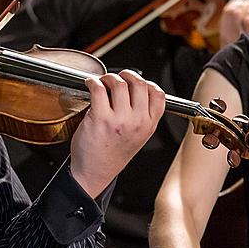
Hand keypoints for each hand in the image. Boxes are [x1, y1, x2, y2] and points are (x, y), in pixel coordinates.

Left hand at [69, 70, 164, 196]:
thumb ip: (141, 116)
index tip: (135, 81)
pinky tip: (90, 84)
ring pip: (119, 83)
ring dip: (108, 77)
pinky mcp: (100, 118)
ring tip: (101, 82)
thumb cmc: (111, 154)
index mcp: (149, 125)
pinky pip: (98, 89)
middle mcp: (137, 121)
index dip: (146, 82)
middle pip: (139, 83)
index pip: (158, 94)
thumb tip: (134, 90)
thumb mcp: (138, 137)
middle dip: (126, 75)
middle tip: (116, 77)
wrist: (94, 172)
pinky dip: (93, 81)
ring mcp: (119, 120)